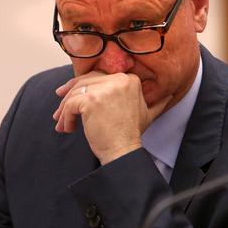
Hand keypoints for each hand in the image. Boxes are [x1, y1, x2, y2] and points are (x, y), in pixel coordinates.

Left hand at [53, 72, 169, 164]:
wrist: (124, 151)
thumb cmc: (131, 135)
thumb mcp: (147, 114)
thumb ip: (156, 102)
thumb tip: (169, 96)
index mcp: (129, 79)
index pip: (99, 76)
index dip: (85, 85)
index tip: (71, 95)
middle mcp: (118, 80)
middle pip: (85, 81)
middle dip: (69, 94)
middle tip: (59, 108)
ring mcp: (104, 89)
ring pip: (75, 93)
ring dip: (64, 109)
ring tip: (62, 123)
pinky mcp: (91, 100)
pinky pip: (70, 105)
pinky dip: (65, 117)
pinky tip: (67, 128)